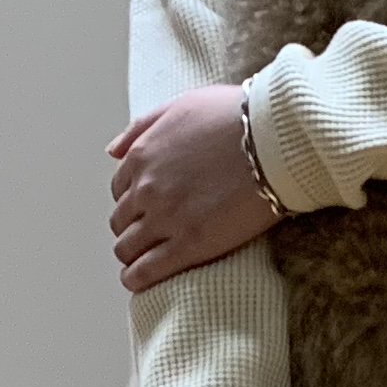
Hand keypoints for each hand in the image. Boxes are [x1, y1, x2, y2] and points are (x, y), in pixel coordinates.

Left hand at [109, 84, 277, 293]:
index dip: (132, 201)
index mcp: (143, 155)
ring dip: (131, 255)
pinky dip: (136, 278)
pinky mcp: (189, 245)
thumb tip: (111, 151)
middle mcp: (147, 188)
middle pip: (122, 220)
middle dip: (131, 228)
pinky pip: (147, 270)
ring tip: (143, 262)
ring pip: (127, 247)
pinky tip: (138, 282)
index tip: (146, 209)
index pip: (119, 190)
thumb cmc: (237, 116)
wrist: (275, 139)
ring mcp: (166, 218)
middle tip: (150, 236)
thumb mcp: (183, 105)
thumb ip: (144, 126)